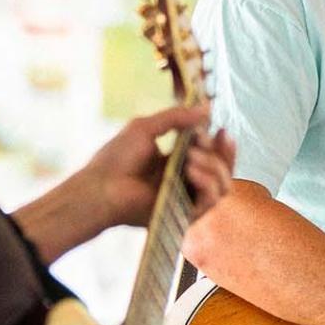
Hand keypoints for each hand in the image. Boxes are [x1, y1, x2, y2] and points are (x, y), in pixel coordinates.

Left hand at [81, 104, 234, 226]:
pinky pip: (210, 202)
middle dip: (222, 154)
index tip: (220, 130)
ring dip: (213, 167)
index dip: (221, 144)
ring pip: (223, 186)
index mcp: (178, 162)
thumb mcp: (146, 127)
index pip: (213, 155)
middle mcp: (186, 181)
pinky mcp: (183, 215)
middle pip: (223, 170)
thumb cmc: (116, 158)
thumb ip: (176, 117)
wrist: (101, 187)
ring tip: (190, 158)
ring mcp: (186, 199)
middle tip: (208, 141)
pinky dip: (207, 184)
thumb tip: (207, 108)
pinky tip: (191, 171)